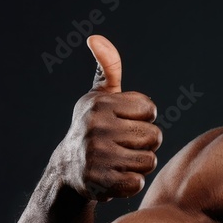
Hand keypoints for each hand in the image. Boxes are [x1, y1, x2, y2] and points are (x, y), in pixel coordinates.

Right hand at [59, 35, 160, 200]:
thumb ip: (108, 68)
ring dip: (139, 164)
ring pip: (149, 160)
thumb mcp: (100, 96)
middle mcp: (95, 126)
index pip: (150, 109)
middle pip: (154, 136)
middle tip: (123, 145)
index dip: (142, 118)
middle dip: (144, 143)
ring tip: (119, 160)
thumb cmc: (94, 127)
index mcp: (99, 103)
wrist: (68, 169)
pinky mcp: (98, 182)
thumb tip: (96, 38)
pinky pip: (137, 183)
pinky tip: (114, 176)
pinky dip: (130, 183)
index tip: (124, 122)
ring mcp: (96, 155)